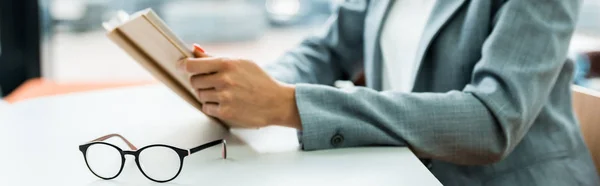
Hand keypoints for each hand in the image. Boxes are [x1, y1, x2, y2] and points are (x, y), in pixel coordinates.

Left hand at [179, 45, 301, 128]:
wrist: (277, 102)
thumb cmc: (261, 81)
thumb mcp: (242, 63)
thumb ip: (216, 58)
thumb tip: (195, 50)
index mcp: (227, 64)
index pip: (193, 64)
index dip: (184, 66)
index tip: (181, 67)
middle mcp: (224, 79)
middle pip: (194, 81)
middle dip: (200, 82)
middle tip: (212, 83)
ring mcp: (224, 97)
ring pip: (200, 95)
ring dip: (207, 95)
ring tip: (224, 94)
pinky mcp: (226, 112)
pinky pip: (206, 108)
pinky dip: (212, 107)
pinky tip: (225, 103)